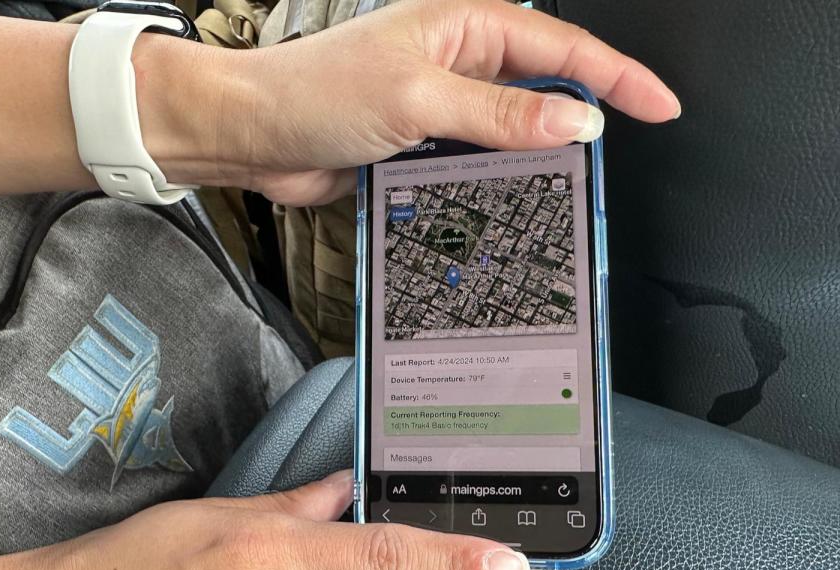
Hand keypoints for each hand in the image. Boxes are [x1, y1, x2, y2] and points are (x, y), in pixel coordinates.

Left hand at [186, 0, 679, 204]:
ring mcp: (442, 105)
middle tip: (614, 161)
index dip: (618, 77)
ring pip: (513, 131)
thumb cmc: (315, 93)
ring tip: (571, 188)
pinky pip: (477, 160)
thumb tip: (574, 119)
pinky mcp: (423, 142)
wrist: (254, 135)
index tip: (662, 105)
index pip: (563, 49)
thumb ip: (497, 112)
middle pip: (544, 89)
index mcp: (465, 25)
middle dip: (582, 120)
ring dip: (538, 157)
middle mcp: (459, 61)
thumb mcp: (417, 97)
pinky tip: (513, 198)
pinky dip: (498, 177)